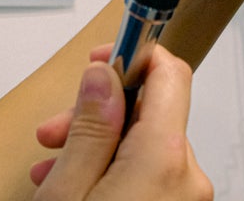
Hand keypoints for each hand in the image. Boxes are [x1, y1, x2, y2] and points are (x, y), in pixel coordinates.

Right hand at [30, 44, 212, 200]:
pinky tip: (82, 187)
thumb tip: (102, 78)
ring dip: (102, 148)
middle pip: (150, 116)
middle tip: (54, 132)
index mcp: (165, 159)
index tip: (100, 60)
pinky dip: (118, 175)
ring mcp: (186, 200)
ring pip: (147, 150)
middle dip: (100, 115)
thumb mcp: (68, 192)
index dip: (132, 57)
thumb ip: (88, 131)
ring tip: (55, 169)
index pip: (169, 75)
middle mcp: (188, 178)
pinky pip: (151, 179)